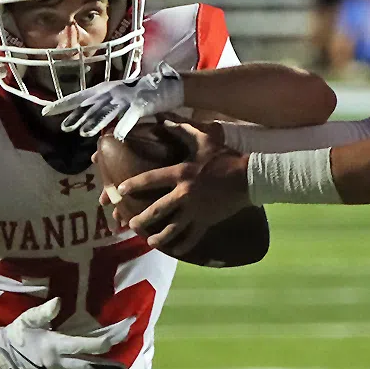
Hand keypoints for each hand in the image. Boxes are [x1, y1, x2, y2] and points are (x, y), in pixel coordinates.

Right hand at [0, 297, 132, 368]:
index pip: (87, 345)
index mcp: (56, 346)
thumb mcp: (28, 319)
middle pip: (90, 367)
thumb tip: (59, 301)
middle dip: (109, 368)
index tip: (120, 335)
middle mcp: (60, 364)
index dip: (107, 340)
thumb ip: (44, 312)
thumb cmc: (20, 334)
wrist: (6, 356)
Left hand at [43, 65, 183, 139]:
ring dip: (95, 122)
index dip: (62, 104)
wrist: (165, 86)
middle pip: (89, 106)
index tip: (45, 112)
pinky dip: (123, 126)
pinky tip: (117, 137)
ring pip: (107, 111)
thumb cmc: (138, 96)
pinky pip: (129, 118)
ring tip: (84, 133)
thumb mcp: (117, 103)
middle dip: (76, 117)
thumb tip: (88, 130)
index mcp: (103, 89)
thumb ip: (103, 114)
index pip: (78, 97)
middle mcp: (110, 92)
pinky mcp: (140, 105)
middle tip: (64, 128)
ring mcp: (125, 98)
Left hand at [109, 121, 250, 252]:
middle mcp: (185, 194)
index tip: (120, 189)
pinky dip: (184, 245)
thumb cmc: (225, 157)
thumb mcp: (204, 138)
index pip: (151, 179)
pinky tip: (175, 250)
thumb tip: (164, 118)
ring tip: (149, 242)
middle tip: (131, 224)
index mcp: (182, 173)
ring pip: (173, 228)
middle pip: (158, 210)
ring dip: (159, 237)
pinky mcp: (207, 221)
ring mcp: (196, 210)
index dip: (134, 184)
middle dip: (142, 218)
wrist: (249, 177)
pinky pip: (193, 236)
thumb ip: (182, 129)